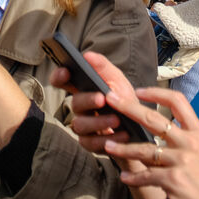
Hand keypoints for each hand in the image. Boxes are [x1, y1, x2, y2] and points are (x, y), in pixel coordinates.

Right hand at [53, 52, 166, 198]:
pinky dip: (107, 140)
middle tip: (102, 99)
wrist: (139, 128)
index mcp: (84, 89)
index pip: (63, 80)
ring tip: (117, 120)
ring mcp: (84, 126)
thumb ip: (102, 66)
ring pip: (80, 125)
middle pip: (74, 103)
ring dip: (99, 122)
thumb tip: (87, 55)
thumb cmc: (124, 100)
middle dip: (87, 100)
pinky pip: (91, 143)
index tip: (66, 71)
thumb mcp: (117, 80)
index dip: (59, 75)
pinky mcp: (90, 143)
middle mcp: (80, 107)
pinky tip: (122, 135)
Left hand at [102, 85, 198, 198]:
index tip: (139, 90)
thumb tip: (162, 132)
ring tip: (107, 146)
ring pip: (144, 149)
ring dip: (123, 149)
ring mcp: (182, 161)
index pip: (178, 101)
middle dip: (129, 107)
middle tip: (111, 99)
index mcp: (198, 133)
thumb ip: (185, 141)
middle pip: (154, 119)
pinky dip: (134, 178)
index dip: (156, 93)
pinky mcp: (174, 181)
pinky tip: (125, 178)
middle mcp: (190, 143)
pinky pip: (147, 175)